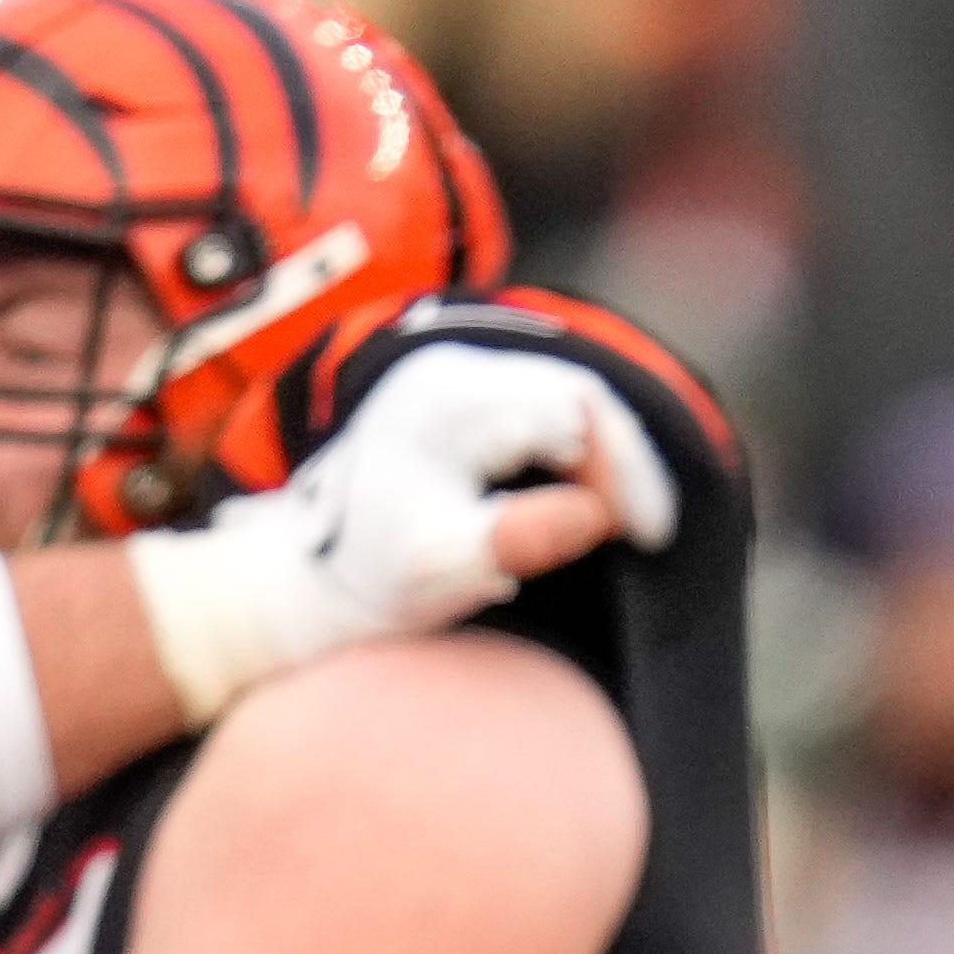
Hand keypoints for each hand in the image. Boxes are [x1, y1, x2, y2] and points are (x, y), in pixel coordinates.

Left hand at [131, 342, 681, 722]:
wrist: (302, 579)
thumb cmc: (371, 582)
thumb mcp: (443, 568)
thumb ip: (518, 537)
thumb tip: (598, 516)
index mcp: (448, 401)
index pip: (574, 410)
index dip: (625, 470)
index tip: (649, 536)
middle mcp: (449, 371)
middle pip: (576, 390)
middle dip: (624, 460)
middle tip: (651, 531)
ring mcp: (449, 378)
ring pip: (564, 393)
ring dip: (606, 454)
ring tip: (629, 519)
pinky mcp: (454, 398)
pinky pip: (541, 403)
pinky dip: (578, 448)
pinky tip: (592, 499)